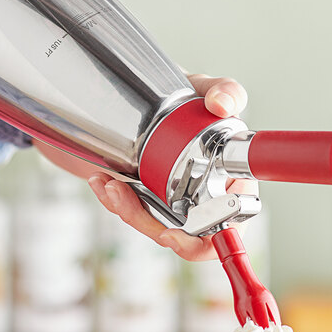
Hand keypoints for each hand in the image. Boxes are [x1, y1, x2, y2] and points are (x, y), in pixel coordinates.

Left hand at [87, 74, 258, 260]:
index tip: (174, 234)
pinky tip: (101, 181)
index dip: (204, 242)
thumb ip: (225, 91)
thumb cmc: (185, 98)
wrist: (145, 97)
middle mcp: (203, 199)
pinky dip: (113, 200)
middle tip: (124, 198)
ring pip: (151, 226)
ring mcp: (174, 202)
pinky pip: (131, 211)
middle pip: (181, 235)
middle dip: (148, 223)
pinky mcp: (147, 199)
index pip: (228, 227)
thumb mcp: (205, 89)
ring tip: (109, 185)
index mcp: (230, 182)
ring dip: (126, 210)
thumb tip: (222, 105)